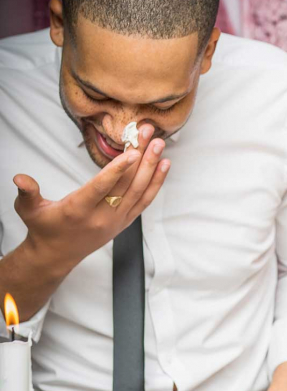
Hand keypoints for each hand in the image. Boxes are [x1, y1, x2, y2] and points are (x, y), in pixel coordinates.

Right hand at [13, 125, 169, 272]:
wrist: (57, 255)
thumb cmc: (44, 227)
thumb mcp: (29, 210)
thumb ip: (28, 193)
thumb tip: (19, 179)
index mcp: (78, 210)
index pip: (102, 188)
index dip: (118, 170)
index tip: (132, 152)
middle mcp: (101, 217)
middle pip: (126, 185)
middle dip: (140, 158)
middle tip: (148, 134)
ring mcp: (116, 221)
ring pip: (139, 191)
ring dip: (150, 166)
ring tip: (158, 143)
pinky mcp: (124, 222)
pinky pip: (144, 201)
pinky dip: (156, 183)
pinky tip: (164, 164)